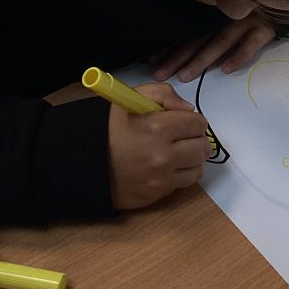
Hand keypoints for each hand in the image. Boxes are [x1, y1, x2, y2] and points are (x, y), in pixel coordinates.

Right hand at [107, 81, 210, 208]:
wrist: (86, 162)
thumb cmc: (110, 127)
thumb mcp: (131, 98)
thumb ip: (164, 94)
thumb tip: (189, 109)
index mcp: (157, 127)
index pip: (199, 124)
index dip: (192, 121)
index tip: (183, 122)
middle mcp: (163, 155)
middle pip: (203, 147)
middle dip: (196, 140)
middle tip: (183, 138)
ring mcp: (161, 177)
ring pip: (198, 168)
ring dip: (192, 159)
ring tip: (178, 153)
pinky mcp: (157, 193)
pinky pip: (184, 183)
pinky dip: (182, 174)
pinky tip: (170, 167)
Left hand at [150, 15, 276, 83]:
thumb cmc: (250, 12)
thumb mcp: (223, 15)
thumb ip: (202, 28)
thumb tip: (167, 50)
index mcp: (213, 15)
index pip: (188, 34)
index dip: (171, 48)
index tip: (153, 62)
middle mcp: (226, 17)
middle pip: (199, 39)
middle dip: (179, 58)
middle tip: (161, 75)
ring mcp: (246, 22)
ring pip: (220, 42)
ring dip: (202, 59)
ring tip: (186, 76)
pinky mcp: (265, 29)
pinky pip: (251, 44)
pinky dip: (239, 55)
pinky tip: (227, 70)